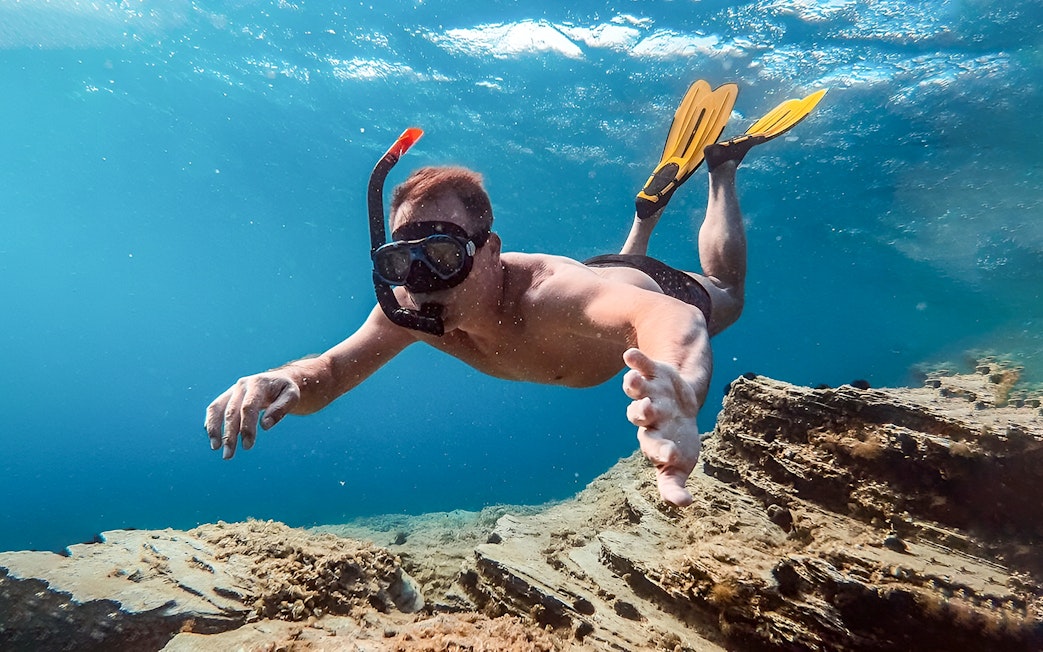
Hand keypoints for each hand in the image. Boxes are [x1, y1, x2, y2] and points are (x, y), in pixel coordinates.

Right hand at [204, 372, 300, 459]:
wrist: (276, 380)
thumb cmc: (284, 390)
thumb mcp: (291, 396)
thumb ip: (280, 409)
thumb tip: (264, 425)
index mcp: (258, 384)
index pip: (248, 407)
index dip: (247, 427)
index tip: (247, 446)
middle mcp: (242, 386)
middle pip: (231, 412)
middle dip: (229, 435)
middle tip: (229, 455)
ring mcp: (232, 391)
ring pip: (217, 409)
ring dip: (214, 429)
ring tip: (215, 448)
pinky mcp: (227, 397)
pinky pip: (214, 409)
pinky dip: (211, 423)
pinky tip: (214, 439)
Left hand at [622, 348, 700, 506]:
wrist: (682, 409)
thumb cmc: (678, 443)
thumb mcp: (680, 466)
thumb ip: (674, 484)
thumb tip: (684, 505)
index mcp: (654, 440)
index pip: (654, 447)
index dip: (660, 450)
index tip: (671, 453)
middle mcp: (648, 416)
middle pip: (640, 416)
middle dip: (642, 413)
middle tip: (646, 411)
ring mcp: (650, 393)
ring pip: (637, 391)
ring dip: (634, 385)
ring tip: (632, 380)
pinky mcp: (654, 374)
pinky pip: (642, 366)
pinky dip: (636, 360)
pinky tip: (630, 355)